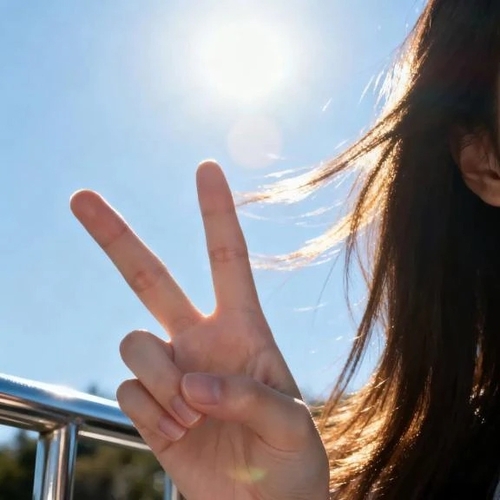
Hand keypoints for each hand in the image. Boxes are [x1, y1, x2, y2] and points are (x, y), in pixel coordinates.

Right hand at [70, 160, 328, 499]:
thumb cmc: (292, 461)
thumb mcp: (292, 425)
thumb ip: (249, 398)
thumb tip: (192, 384)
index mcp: (244, 329)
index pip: (227, 258)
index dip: (216, 214)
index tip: (206, 168)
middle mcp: (200, 339)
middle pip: (149, 278)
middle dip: (115, 238)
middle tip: (80, 197)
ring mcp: (171, 371)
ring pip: (134, 343)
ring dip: (161, 383)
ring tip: (191, 417)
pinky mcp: (150, 407)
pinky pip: (128, 392)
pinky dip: (152, 417)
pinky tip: (179, 435)